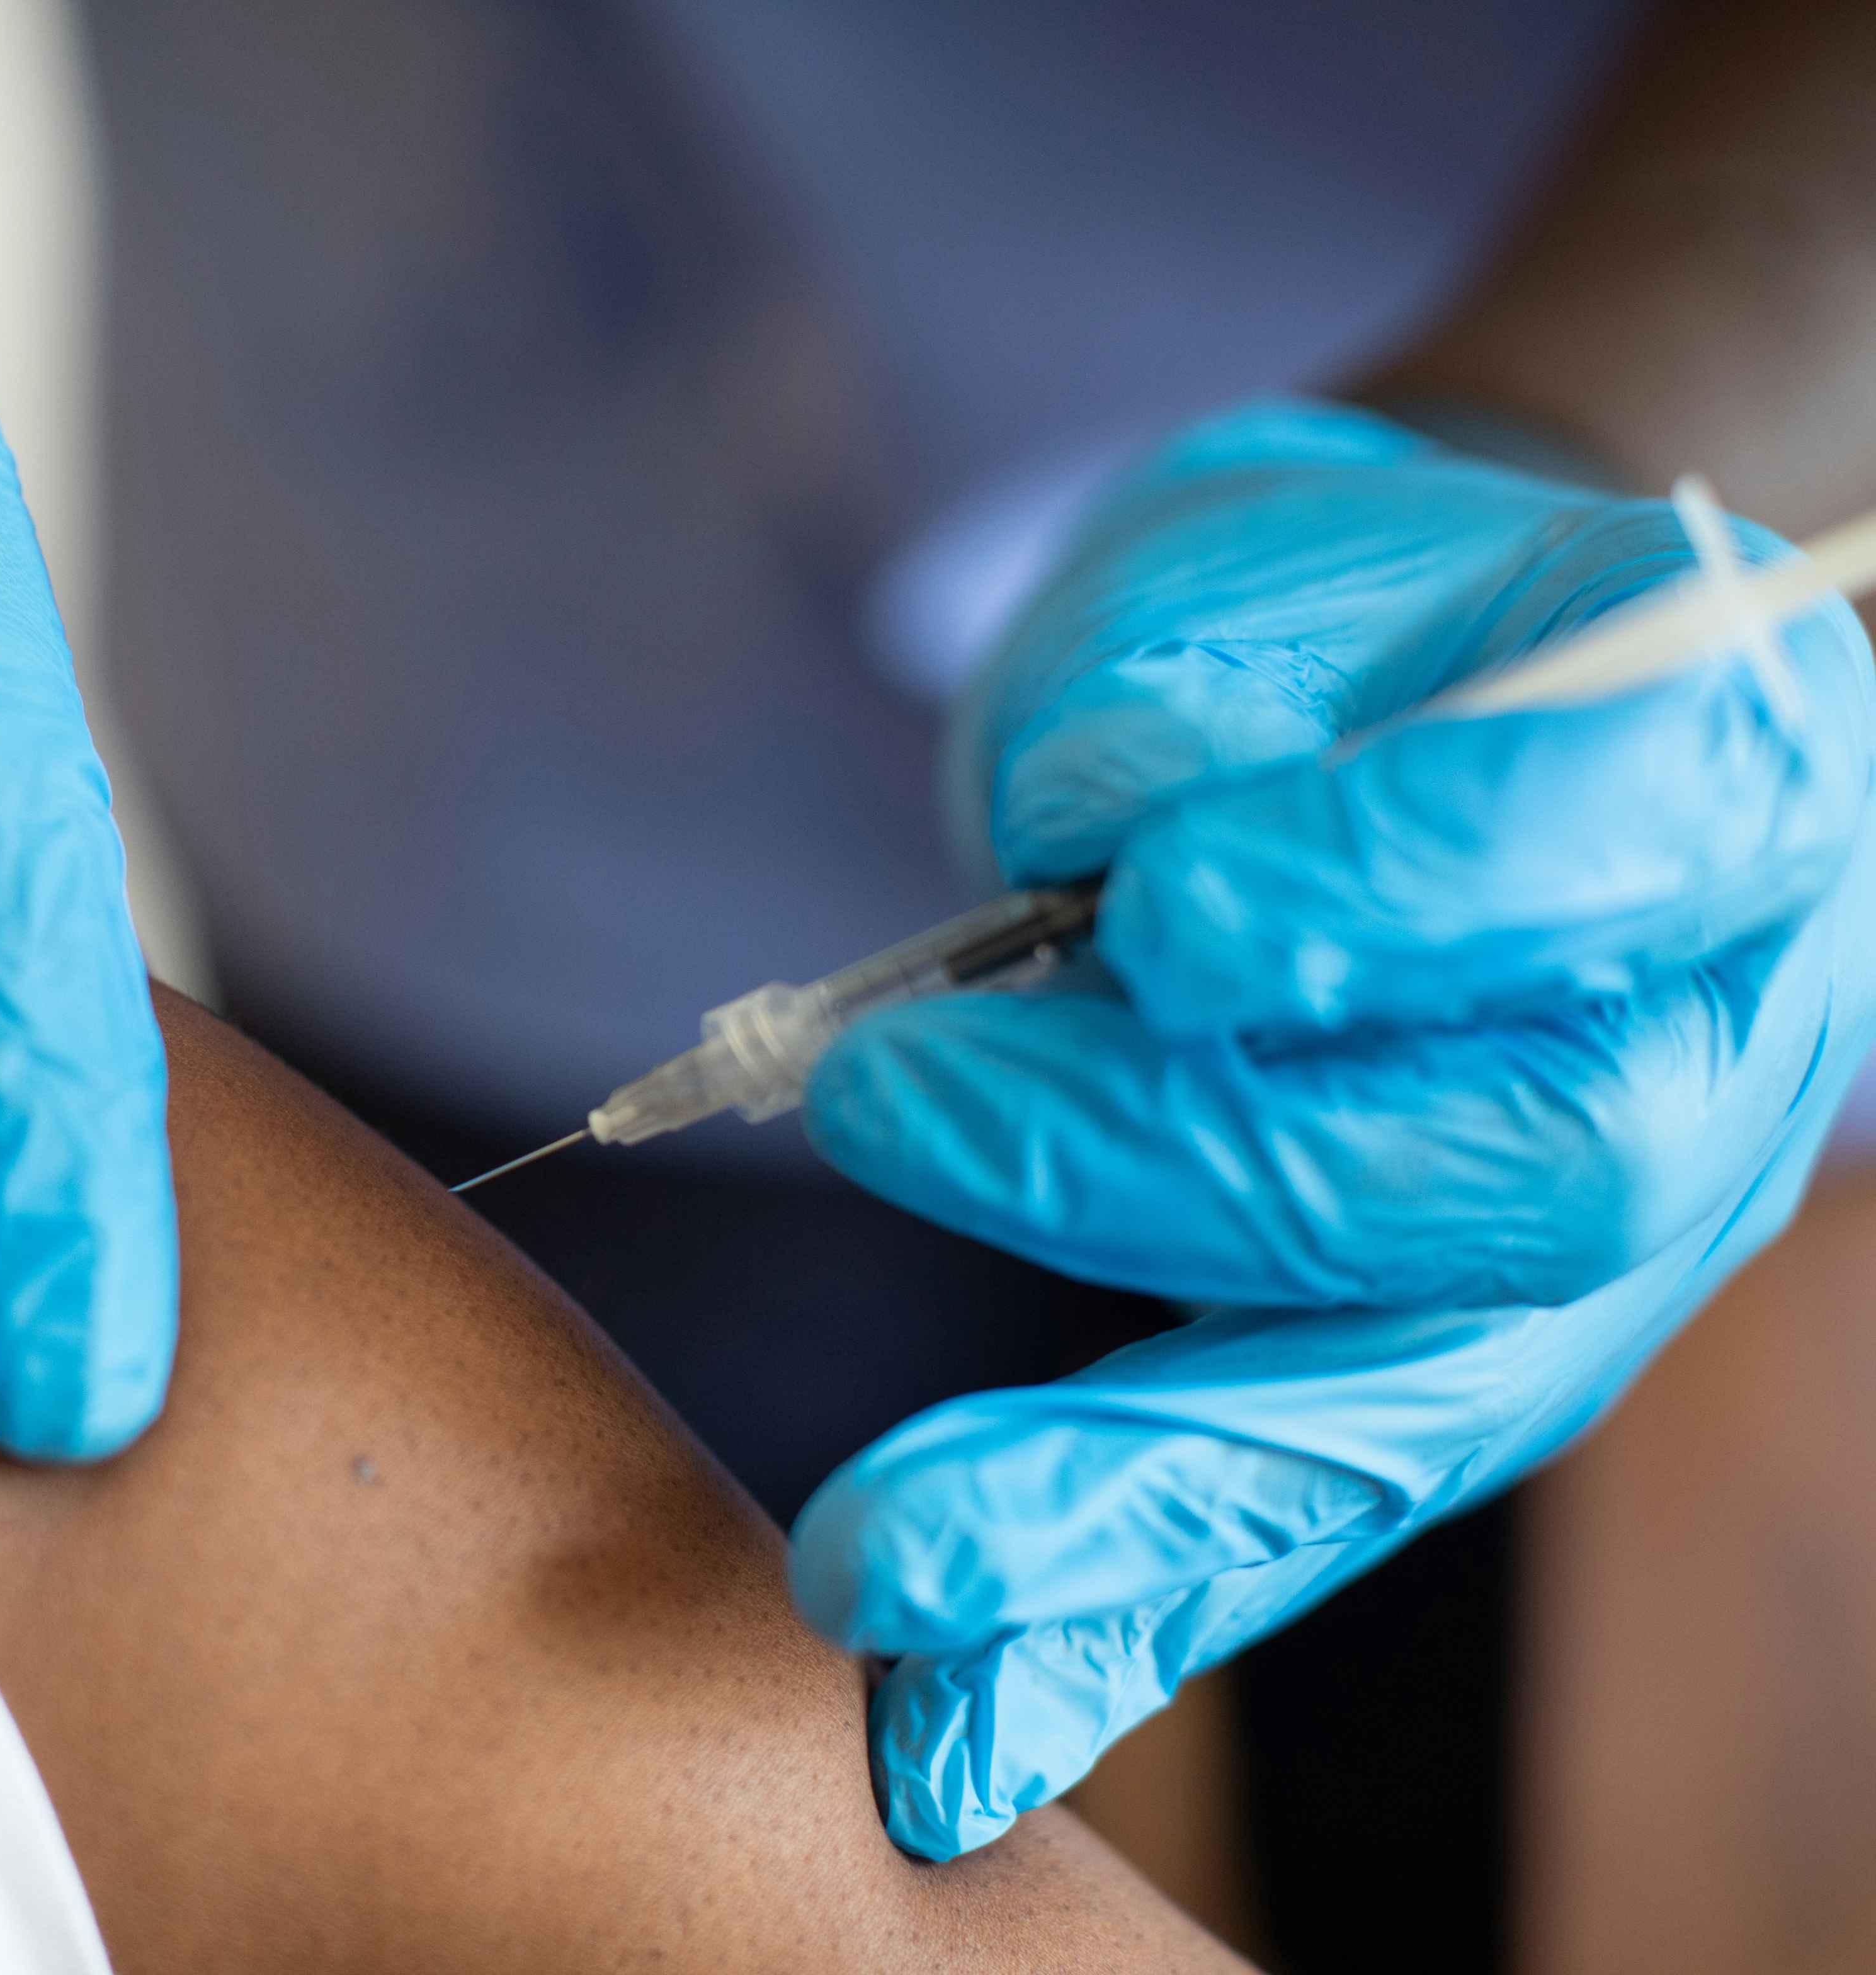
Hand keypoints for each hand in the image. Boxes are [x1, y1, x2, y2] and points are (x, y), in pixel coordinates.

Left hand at [788, 399, 1875, 1855]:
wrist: (1387, 718)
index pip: (1626, 835)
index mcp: (1718, 766)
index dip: (1414, 894)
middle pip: (1523, 1170)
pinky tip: (957, 1732)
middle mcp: (1709, 1039)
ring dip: (1130, 1498)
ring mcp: (1602, 1248)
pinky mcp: (1451, 1374)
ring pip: (1409, 1405)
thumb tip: (1109, 885)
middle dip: (1190, 1172)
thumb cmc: (1317, 624)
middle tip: (887, 1109)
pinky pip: (1303, 1520)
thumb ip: (1191, 688)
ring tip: (881, 1564)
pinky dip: (1119, 1622)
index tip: (1169, 926)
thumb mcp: (1247, 566)